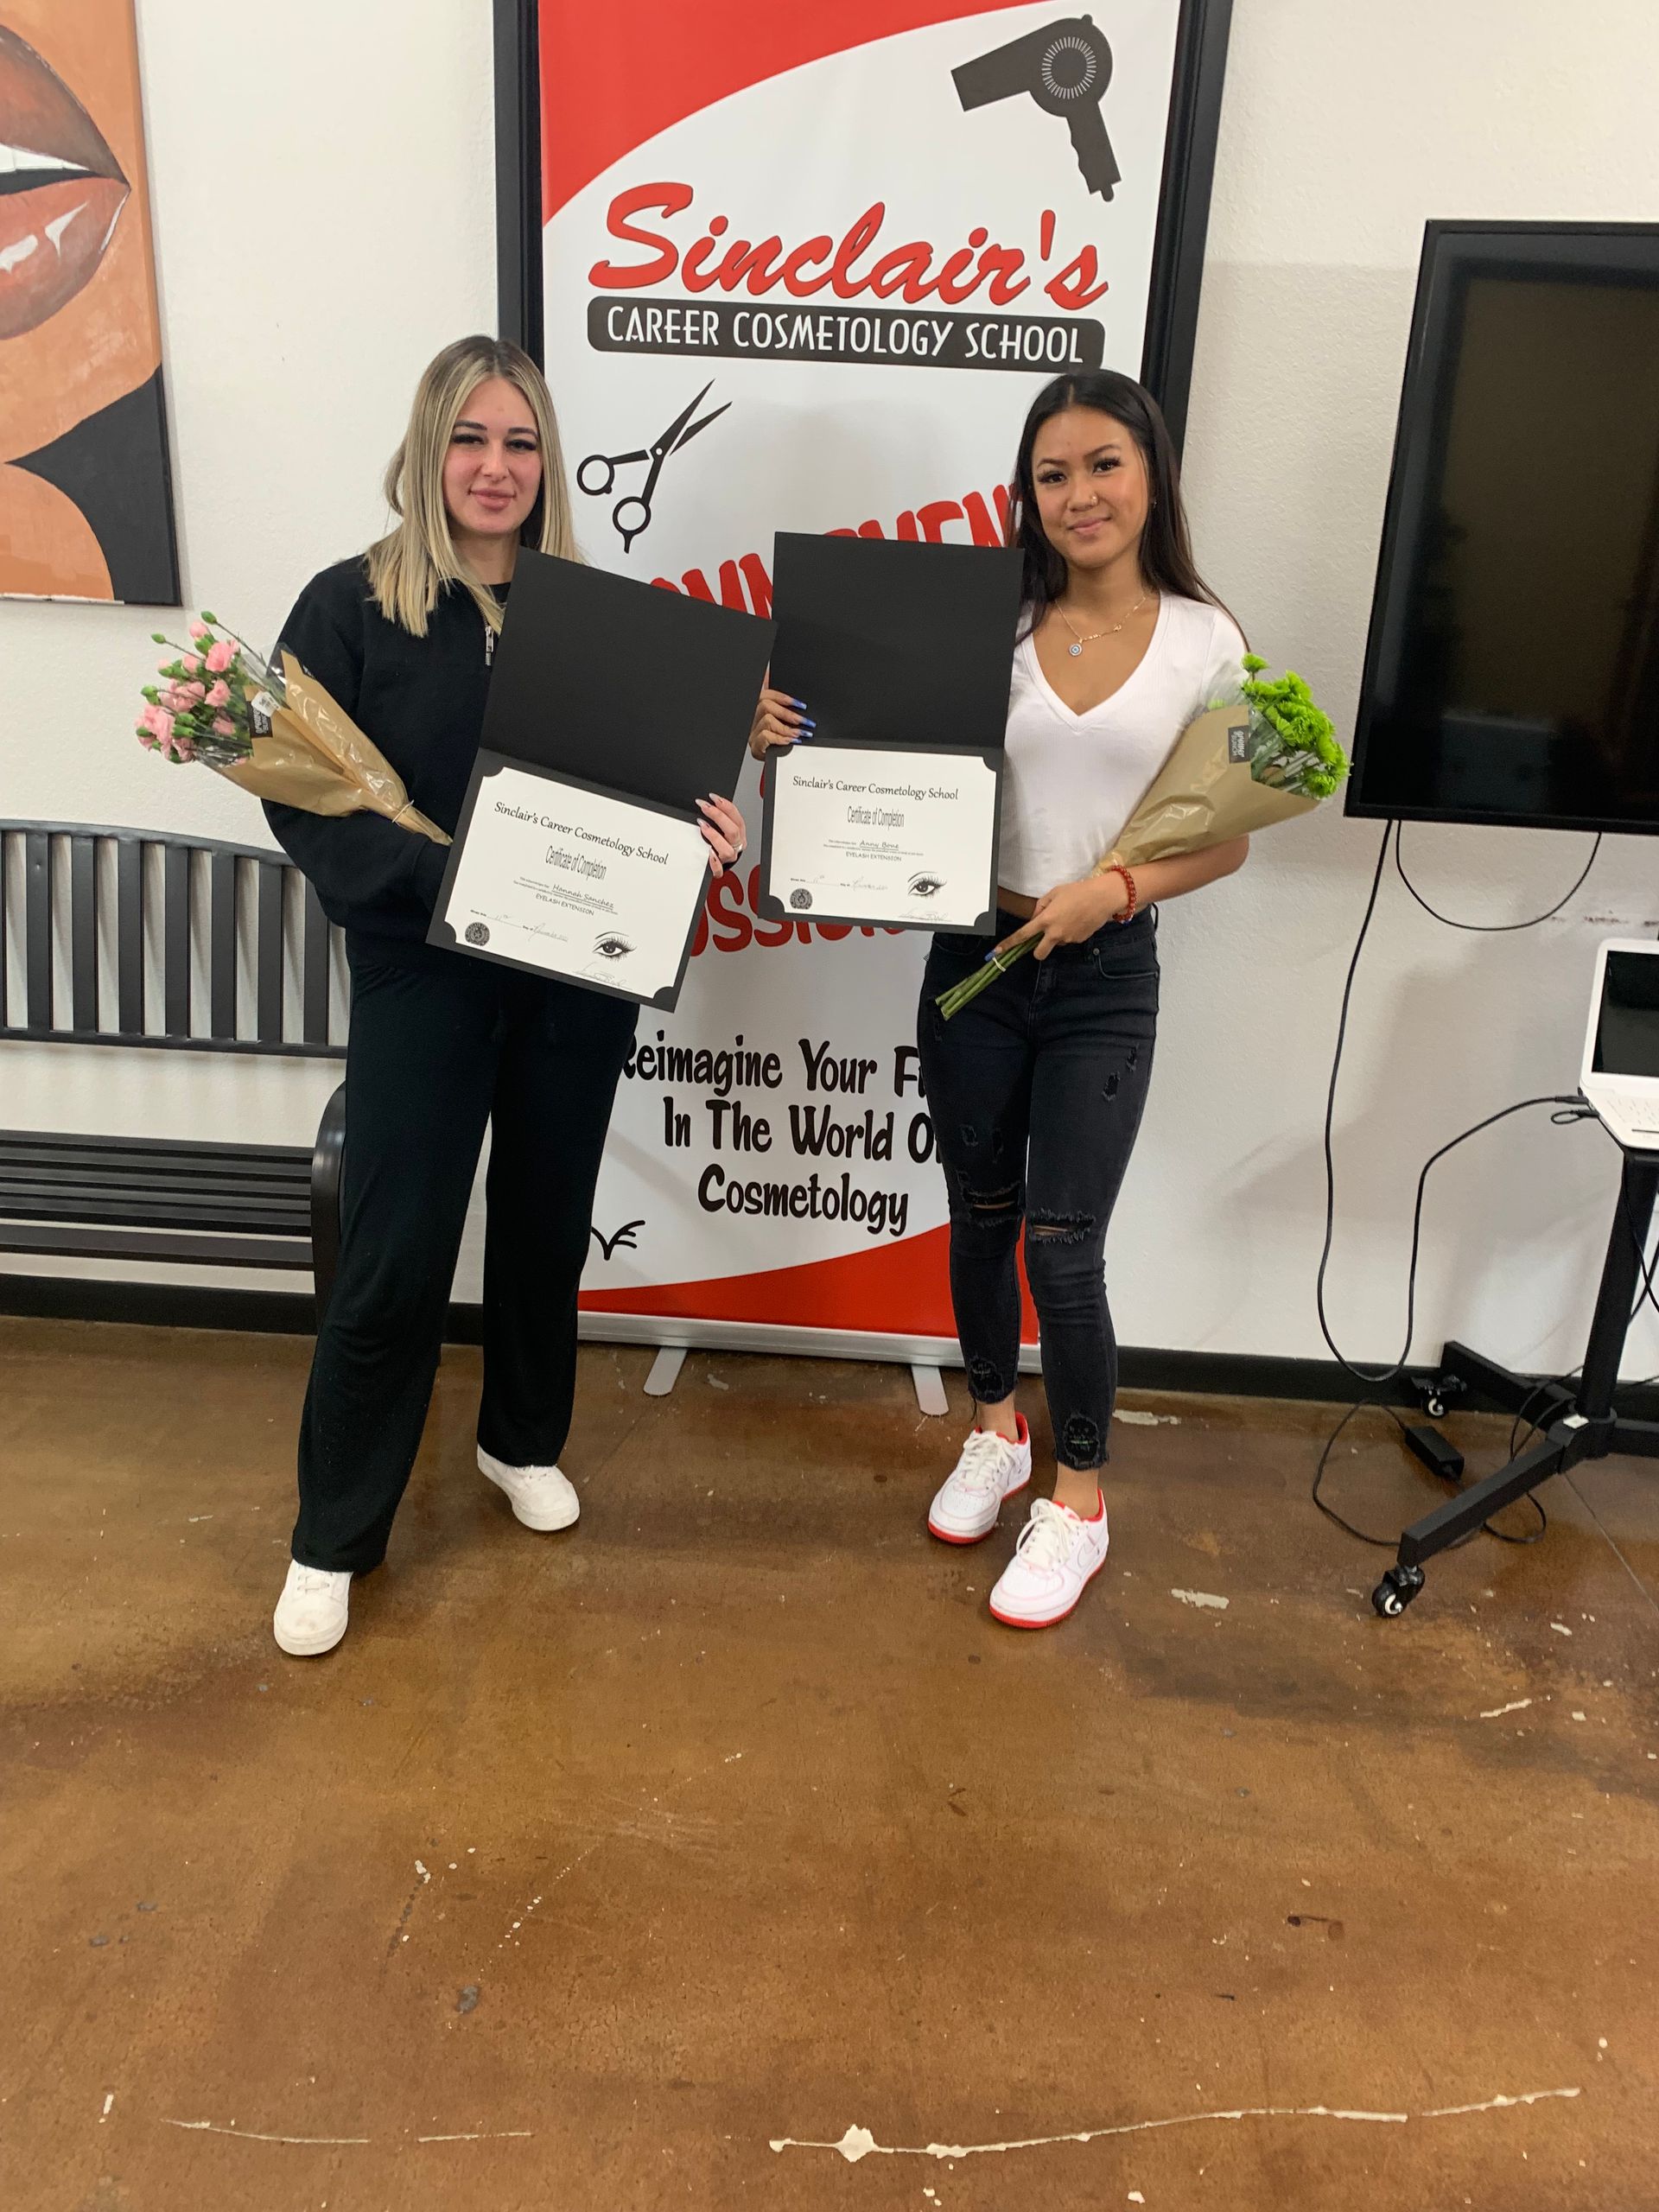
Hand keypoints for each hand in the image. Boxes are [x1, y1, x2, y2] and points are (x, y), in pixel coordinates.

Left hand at [696, 793, 746, 877]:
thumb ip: (718, 818)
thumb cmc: (719, 843)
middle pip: (733, 831)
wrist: (719, 864)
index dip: (725, 806)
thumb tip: (706, 804)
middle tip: (705, 807)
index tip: (713, 797)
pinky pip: (719, 870)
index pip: (736, 817)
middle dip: (718, 816)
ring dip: (715, 836)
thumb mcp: (722, 828)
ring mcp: (729, 857)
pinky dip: (714, 862)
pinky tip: (708, 853)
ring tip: (703, 826)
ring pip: (727, 849)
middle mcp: (736, 845)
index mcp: (739, 833)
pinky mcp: (720, 869)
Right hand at [749, 680, 812, 758]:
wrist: (777, 762)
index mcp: (760, 711)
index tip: (800, 704)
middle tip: (803, 721)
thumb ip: (785, 706)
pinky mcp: (756, 746)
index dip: (782, 697)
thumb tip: (789, 690)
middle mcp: (754, 720)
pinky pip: (766, 736)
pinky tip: (790, 740)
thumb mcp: (784, 723)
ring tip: (799, 733)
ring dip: (787, 727)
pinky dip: (780, 738)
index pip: (766, 695)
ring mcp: (753, 733)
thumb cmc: (780, 741)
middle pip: (765, 705)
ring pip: (767, 720)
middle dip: (788, 713)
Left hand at [1000, 874, 1124, 961]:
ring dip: (1057, 936)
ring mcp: (1068, 939)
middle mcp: (1055, 933)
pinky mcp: (1079, 941)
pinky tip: (1078, 920)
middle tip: (1043, 938)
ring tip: (1069, 918)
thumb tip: (1036, 917)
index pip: (1023, 935)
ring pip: (1056, 944)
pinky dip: (1070, 933)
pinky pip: (1069, 939)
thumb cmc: (1078, 891)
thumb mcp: (1054, 893)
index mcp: (1045, 919)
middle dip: (1038, 950)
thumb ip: (1041, 906)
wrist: (1103, 897)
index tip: (998, 951)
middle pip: (1039, 953)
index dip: (1009, 944)